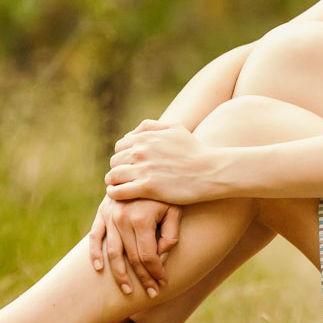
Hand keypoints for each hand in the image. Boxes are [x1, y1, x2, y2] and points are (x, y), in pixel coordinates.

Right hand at [89, 195, 181, 296]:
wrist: (150, 164)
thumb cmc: (168, 190)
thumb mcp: (176, 209)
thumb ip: (170, 235)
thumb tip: (159, 258)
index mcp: (141, 218)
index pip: (149, 256)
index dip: (156, 272)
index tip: (163, 283)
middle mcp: (122, 218)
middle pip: (132, 258)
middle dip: (142, 278)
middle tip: (151, 293)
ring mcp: (110, 215)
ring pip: (113, 252)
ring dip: (119, 274)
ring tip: (127, 290)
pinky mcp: (102, 212)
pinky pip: (95, 236)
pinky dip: (95, 253)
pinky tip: (99, 268)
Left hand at [106, 118, 225, 204]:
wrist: (210, 171)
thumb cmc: (195, 151)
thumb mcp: (176, 128)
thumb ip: (152, 126)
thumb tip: (133, 132)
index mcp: (146, 137)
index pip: (120, 147)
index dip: (123, 157)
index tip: (129, 166)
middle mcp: (141, 151)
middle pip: (115, 161)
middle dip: (119, 169)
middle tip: (125, 179)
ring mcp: (143, 169)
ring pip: (113, 176)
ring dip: (114, 182)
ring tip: (120, 188)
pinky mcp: (147, 187)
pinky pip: (118, 191)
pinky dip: (115, 194)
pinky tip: (120, 197)